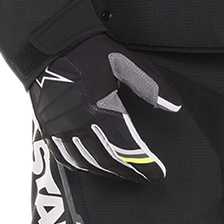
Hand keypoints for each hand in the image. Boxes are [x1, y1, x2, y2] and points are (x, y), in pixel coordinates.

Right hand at [29, 32, 181, 182]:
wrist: (50, 46)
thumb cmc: (88, 51)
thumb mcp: (123, 61)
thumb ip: (150, 85)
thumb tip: (174, 105)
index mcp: (100, 107)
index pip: (128, 146)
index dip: (144, 164)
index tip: (158, 172)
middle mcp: (80, 123)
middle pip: (110, 159)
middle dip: (131, 171)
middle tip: (146, 177)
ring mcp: (62, 130)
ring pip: (89, 163)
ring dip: (110, 172)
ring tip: (126, 172)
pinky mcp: (49, 130)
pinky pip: (67, 159)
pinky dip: (85, 167)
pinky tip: (95, 167)